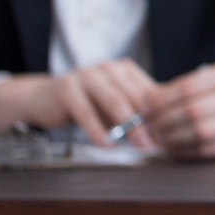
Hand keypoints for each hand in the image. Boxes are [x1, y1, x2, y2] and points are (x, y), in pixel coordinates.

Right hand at [0, 61, 159, 147]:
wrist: (42, 99)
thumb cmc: (86, 104)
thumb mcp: (113, 105)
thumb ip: (136, 110)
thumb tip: (168, 129)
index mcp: (124, 70)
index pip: (149, 91)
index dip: (162, 114)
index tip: (171, 135)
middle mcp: (108, 68)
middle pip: (135, 97)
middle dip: (149, 123)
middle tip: (158, 143)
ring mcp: (87, 76)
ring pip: (114, 102)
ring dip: (129, 127)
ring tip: (140, 146)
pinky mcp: (67, 89)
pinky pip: (86, 113)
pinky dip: (98, 131)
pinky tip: (107, 146)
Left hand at [144, 64, 214, 158]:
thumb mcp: (206, 87)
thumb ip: (176, 92)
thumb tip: (144, 105)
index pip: (187, 87)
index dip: (161, 100)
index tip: (144, 109)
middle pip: (193, 110)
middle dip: (164, 121)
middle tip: (148, 127)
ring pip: (199, 131)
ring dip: (172, 138)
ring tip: (158, 140)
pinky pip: (205, 150)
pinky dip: (183, 151)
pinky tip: (172, 149)